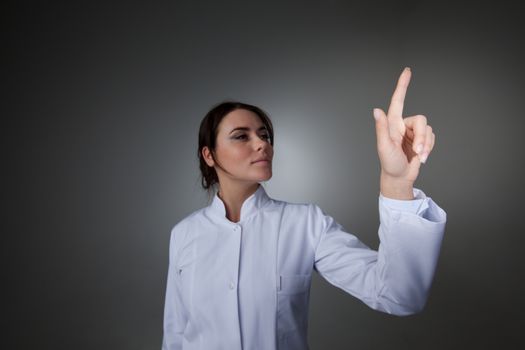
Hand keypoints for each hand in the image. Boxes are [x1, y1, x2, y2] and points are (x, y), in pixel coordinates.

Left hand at [373, 67, 434, 183]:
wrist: (399, 178)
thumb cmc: (389, 163)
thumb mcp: (384, 146)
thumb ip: (381, 128)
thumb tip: (376, 111)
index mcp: (392, 123)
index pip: (398, 100)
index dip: (402, 85)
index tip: (407, 71)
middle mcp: (403, 125)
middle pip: (421, 120)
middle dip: (422, 138)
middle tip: (419, 152)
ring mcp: (413, 133)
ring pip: (428, 130)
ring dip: (426, 145)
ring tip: (419, 157)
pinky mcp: (422, 140)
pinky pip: (432, 137)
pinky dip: (429, 148)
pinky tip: (422, 157)